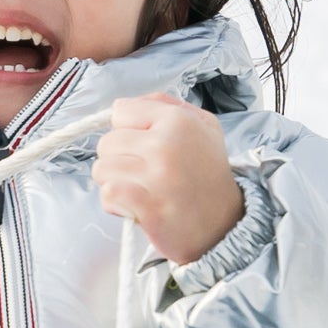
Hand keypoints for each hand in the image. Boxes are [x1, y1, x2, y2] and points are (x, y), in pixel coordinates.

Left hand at [96, 92, 247, 264]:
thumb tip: (121, 104)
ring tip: (140, 189)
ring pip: (102, 168)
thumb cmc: (207, 175)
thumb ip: (162, 105)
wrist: (225, 224)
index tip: (144, 146)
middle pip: (107, 142)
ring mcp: (157, 176)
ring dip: (115, 182)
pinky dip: (115, 204)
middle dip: (119, 160)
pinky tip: (134, 207)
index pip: (120, 111)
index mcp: (178, 119)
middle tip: (143, 173)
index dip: (128, 130)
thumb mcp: (202, 125)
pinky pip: (108, 194)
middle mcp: (167, 144)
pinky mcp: (149, 207)